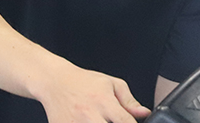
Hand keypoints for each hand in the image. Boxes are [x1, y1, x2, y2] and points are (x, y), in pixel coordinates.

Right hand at [35, 59, 150, 122]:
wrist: (55, 82)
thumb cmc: (84, 82)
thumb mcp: (111, 84)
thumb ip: (129, 100)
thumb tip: (144, 113)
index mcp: (104, 101)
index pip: (125, 121)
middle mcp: (90, 114)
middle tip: (113, 122)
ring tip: (101, 120)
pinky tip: (89, 122)